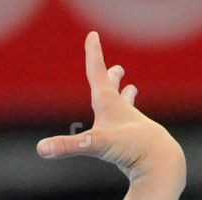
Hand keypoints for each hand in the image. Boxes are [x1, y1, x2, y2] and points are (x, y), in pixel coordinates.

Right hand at [37, 31, 184, 188]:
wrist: (160, 163)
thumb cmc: (129, 148)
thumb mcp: (94, 145)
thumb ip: (67, 146)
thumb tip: (41, 149)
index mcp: (109, 104)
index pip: (97, 72)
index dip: (94, 54)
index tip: (94, 36)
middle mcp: (122, 112)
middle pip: (113, 88)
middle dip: (112, 76)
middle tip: (117, 67)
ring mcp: (132, 127)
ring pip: (128, 107)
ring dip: (127, 97)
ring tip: (132, 90)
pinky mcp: (139, 145)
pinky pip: (133, 133)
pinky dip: (131, 128)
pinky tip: (133, 134)